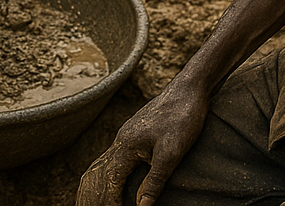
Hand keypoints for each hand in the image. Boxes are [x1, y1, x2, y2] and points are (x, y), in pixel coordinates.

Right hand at [76, 80, 210, 205]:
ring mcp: (127, 135)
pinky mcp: (136, 133)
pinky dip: (108, 173)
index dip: (110, 202)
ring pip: (104, 164)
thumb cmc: (182, 117)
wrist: (189, 88)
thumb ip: (155, 181)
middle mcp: (122, 140)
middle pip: (99, 173)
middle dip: (94, 195)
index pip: (109, 182)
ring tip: (95, 201)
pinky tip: (115, 179)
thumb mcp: (172, 152)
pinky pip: (115, 157)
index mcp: (126, 146)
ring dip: (99, 184)